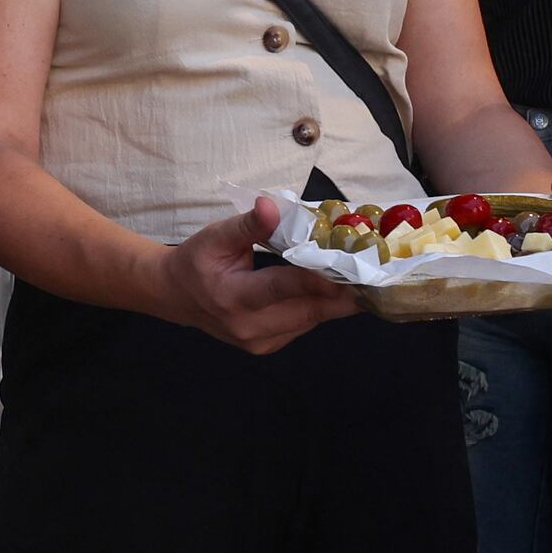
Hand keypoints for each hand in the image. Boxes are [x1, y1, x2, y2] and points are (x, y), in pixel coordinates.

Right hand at [162, 193, 358, 353]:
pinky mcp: (268, 346)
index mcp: (231, 297)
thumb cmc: (197, 261)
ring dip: (337, 300)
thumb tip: (272, 206)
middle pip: (306, 311)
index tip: (348, 270)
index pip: (280, 288)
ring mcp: (259, 342)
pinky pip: (304, 324)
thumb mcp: (216, 236)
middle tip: (375, 274)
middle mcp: (247, 327)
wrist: (176, 296)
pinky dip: (322, 306)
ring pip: (310, 320)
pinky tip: (337, 288)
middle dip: (342, 293)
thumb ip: (248, 225)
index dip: (315, 279)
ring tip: (363, 276)